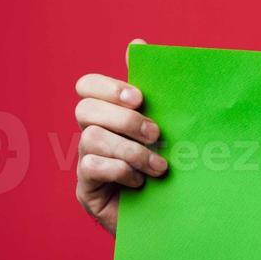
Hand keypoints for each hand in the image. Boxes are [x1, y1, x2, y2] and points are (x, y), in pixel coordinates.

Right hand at [73, 39, 165, 234]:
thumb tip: (137, 43)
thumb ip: (156, 90)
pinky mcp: (85, 188)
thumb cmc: (171, 164)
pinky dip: (120, 171)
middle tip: (157, 134)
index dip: (108, 86)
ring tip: (159, 167)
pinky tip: (140, 183)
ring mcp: (85, 161)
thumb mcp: (169, 125)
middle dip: (124, 119)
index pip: (87, 85)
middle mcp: (92, 133)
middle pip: (85, 108)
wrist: (175, 216)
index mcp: (110, 113)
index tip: (140, 97)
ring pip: (91, 138)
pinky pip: (90, 166)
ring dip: (131, 150)